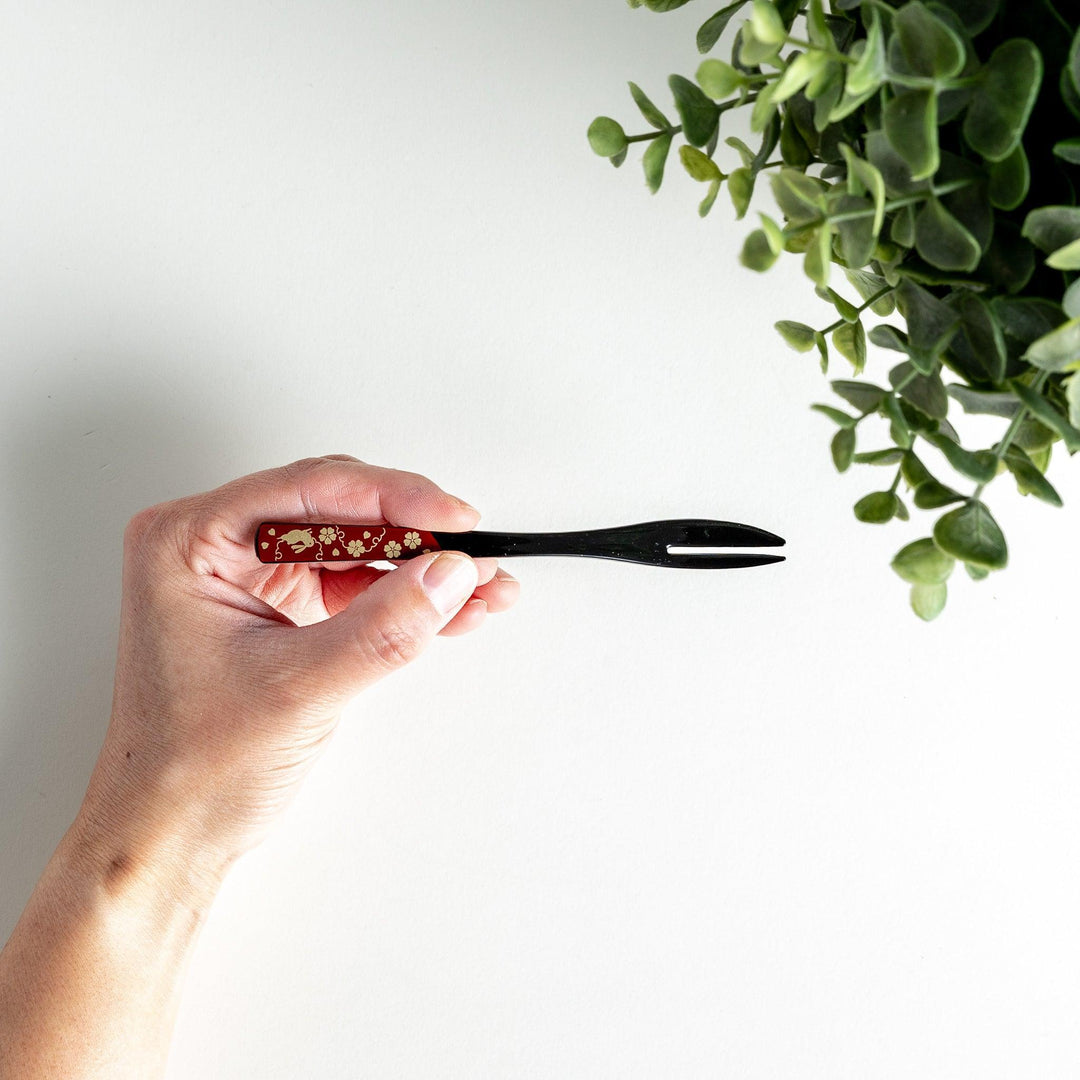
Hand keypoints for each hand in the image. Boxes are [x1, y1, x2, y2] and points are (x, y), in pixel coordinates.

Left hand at [74, 455, 519, 891]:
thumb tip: (446, 573)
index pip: (309, 490)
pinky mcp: (281, 605)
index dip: (393, 497)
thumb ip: (381, 627)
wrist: (175, 830)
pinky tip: (452, 608)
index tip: (453, 518)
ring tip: (479, 586)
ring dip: (421, 567)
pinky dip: (405, 597)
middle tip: (470, 557)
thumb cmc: (191, 765)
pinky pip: (356, 584)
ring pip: (356, 546)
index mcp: (188, 540)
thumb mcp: (296, 689)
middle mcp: (216, 545)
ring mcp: (250, 575)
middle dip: (415, 534)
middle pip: (339, 511)